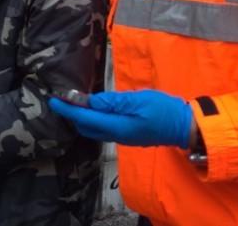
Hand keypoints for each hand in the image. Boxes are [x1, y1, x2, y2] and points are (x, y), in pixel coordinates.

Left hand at [49, 89, 191, 148]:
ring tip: (76, 102)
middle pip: (87, 127)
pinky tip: (96, 108)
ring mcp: (122, 137)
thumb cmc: (163, 110)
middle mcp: (116, 135)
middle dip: (72, 114)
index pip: (86, 119)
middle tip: (63, 99)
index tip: (54, 100)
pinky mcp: (127, 134)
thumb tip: (93, 101)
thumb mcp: (140, 100)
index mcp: (118, 127)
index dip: (69, 109)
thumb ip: (115, 102)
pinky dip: (94, 119)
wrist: (183, 127)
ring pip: (95, 129)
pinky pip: (104, 128)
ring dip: (83, 117)